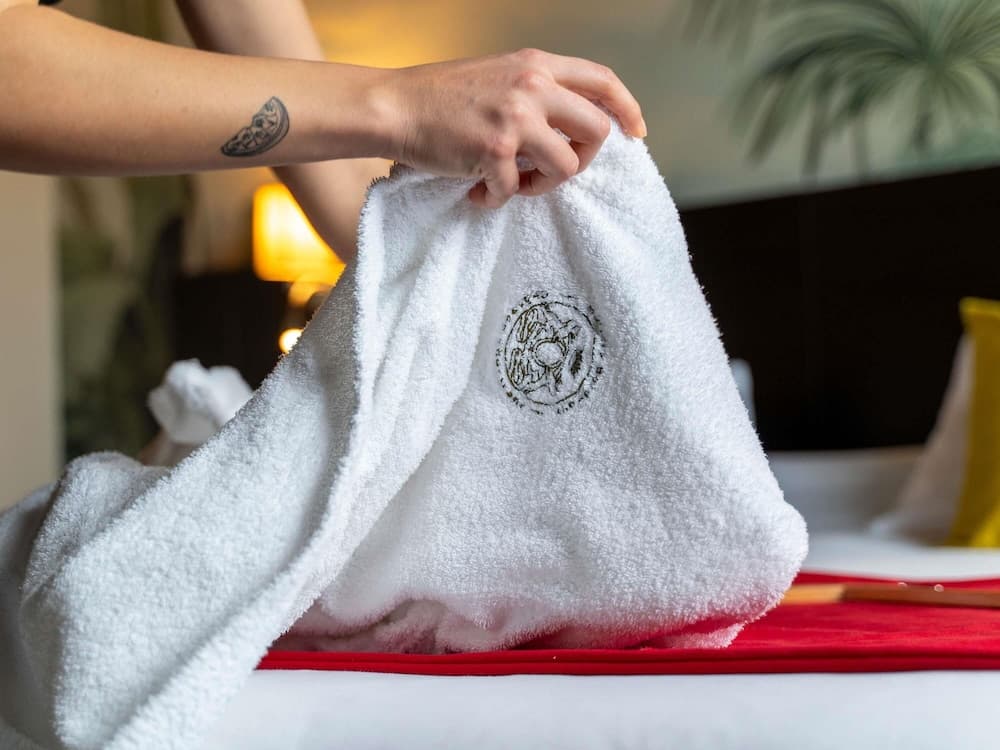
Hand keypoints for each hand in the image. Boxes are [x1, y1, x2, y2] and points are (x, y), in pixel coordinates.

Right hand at [376, 48, 645, 207]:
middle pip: (596, 131)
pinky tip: (477, 190)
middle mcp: (533, 87)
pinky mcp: (494, 151)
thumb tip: (569, 123)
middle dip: (583, 159)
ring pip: (566, 168)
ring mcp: (515, 119)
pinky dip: (496, 198)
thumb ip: (537, 90)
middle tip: (552, 170)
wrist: (396, 106)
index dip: (627, 109)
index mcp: (537, 65)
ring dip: (541, 186)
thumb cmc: (441, 95)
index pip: (603, 81)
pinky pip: (515, 191)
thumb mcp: (500, 74)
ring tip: (512, 184)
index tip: (635, 133)